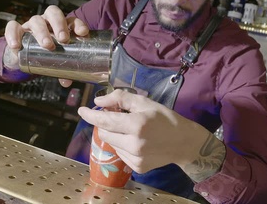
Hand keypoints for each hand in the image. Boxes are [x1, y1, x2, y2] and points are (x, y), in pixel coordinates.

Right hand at [4, 5, 88, 86]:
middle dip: (59, 25)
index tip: (83, 33)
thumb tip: (67, 82)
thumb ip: (62, 71)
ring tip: (47, 45)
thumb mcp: (56, 60)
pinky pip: (13, 27)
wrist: (24, 54)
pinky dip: (13, 34)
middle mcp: (47, 21)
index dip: (78, 25)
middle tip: (63, 39)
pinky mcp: (17, 30)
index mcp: (61, 26)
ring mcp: (32, 24)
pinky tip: (16, 45)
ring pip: (36, 20)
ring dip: (42, 32)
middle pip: (53, 13)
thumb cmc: (45, 54)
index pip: (71, 20)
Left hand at [78, 89, 209, 173]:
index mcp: (136, 124)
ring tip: (131, 131)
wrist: (184, 142)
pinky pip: (121, 155)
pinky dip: (123, 146)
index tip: (82, 110)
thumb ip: (120, 99)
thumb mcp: (144, 102)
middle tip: (118, 118)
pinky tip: (137, 142)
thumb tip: (98, 102)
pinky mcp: (138, 167)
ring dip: (115, 136)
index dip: (90, 115)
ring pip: (112, 145)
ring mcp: (136, 158)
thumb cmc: (165, 118)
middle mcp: (134, 143)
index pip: (105, 120)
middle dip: (106, 124)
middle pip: (105, 134)